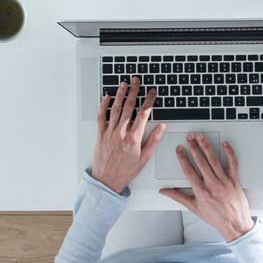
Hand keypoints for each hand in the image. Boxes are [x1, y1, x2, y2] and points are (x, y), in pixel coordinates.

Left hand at [90, 76, 166, 194]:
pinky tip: (106, 97)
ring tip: (124, 84)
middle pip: (129, 107)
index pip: (144, 114)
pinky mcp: (100, 134)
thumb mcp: (144, 158)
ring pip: (115, 109)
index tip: (152, 92)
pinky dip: (103, 105)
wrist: (107, 180)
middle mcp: (121, 133)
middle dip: (134, 92)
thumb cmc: (126, 171)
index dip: (149, 101)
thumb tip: (161, 127)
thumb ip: (153, 140)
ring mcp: (109, 132)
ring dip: (120, 95)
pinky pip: (101, 116)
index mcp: (133, 138)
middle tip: (137, 81)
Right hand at [159, 133, 253, 241]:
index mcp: (201, 191)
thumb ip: (178, 196)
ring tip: (201, 137)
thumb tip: (165, 191)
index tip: (179, 149)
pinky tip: (225, 145)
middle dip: (193, 147)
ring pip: (214, 160)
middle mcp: (212, 184)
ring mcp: (224, 181)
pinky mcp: (234, 180)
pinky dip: (229, 153)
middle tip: (189, 138)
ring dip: (207, 147)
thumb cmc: (216, 217)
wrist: (234, 224)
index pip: (189, 170)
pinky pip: (232, 163)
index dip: (183, 158)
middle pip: (200, 162)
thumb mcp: (193, 207)